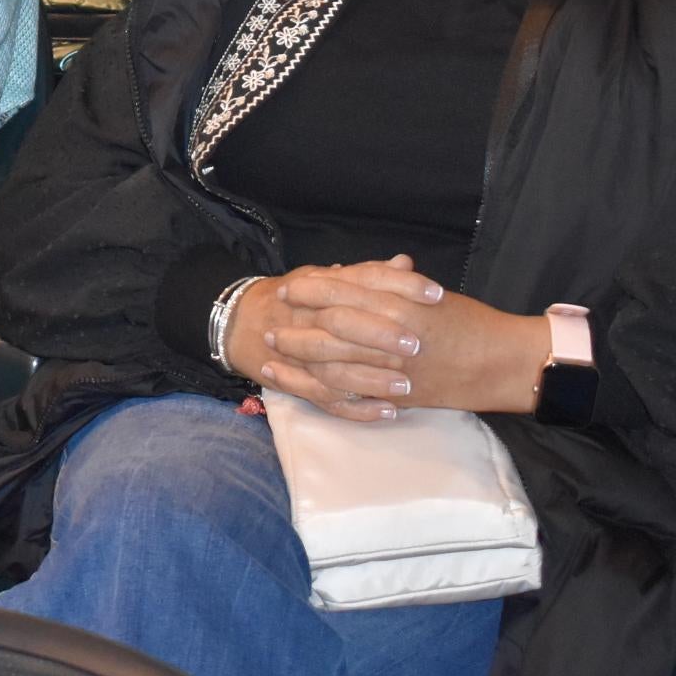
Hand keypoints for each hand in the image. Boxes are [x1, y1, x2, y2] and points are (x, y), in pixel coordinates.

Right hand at [227, 257, 431, 420]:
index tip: (435, 295)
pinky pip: (327, 401)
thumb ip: (367, 274)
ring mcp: (300, 354)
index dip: (400, 286)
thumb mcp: (327, 278)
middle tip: (418, 344)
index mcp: (320, 286)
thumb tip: (406, 263)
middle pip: (343, 324)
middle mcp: (307, 317)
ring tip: (408, 387)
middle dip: (380, 335)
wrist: (240, 321)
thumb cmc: (294, 298)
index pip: (363, 279)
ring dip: (372, 380)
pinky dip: (358, 409)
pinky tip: (388, 412)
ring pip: (335, 370)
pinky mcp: (298, 382)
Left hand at [244, 256, 551, 417]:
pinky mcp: (399, 397)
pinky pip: (353, 395)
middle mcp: (391, 336)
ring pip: (334, 364)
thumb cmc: (470, 322)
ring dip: (301, 358)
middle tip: (272, 322)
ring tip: (275, 352)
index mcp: (399, 304)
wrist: (503, 362)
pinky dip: (324, 390)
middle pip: (330, 329)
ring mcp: (393, 371)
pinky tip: (304, 386)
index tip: (290, 287)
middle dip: (297, 325)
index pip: (343, 293)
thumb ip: (388, 284)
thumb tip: (352, 275)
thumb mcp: (428, 293)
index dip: (312, 290)